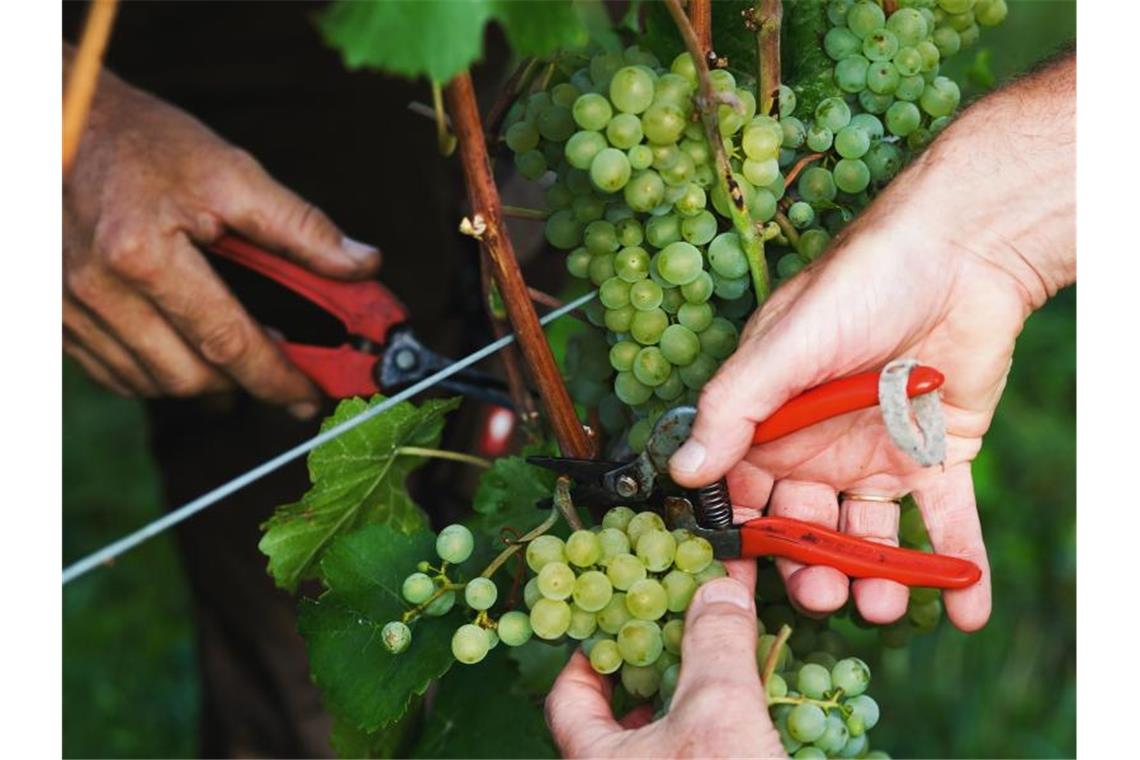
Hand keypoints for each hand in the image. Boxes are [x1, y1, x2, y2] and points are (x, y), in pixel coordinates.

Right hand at [63, 49, 380, 413]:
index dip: (278, 378)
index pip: (228, 343)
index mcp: (144, 255)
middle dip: (245, 384)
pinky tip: (185, 346)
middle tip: (283, 373)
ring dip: (203, 381)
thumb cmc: (147, 143)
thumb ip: (301, 227)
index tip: (312, 395)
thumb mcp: (232, 171)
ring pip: (151, 384)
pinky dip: (157, 374)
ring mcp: (69, 307)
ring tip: (236, 354)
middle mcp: (98, 290)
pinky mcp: (53, 315)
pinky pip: (115, 374)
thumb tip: (362, 266)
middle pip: (189, 377)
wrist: (59, 120)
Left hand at [546, 566, 785, 757]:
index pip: (567, 695)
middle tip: (681, 624)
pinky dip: (726, 721)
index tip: (619, 616)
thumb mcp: (718, 711)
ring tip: (725, 652)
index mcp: (594, 759)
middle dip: (656, 661)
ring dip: (696, 690)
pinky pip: (706, 749)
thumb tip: (719, 591)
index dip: (590, 649)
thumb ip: (715, 645)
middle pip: (622, 711)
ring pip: (668, 731)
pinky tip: (757, 701)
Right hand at [668, 55, 1074, 631]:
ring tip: (881, 607)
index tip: (736, 581)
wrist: (961, 251)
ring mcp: (877, 455)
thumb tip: (682, 469)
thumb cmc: (859, 284)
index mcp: (770, 420)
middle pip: (804, 526)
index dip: (738, 537)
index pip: (742, 492)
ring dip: (874, 578)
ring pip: (868, 535)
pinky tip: (965, 609)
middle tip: (820, 593)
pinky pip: (945, 521)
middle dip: (808, 567)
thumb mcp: (785, 344)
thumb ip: (735, 407)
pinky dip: (956, 566)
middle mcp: (817, 446)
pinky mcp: (938, 457)